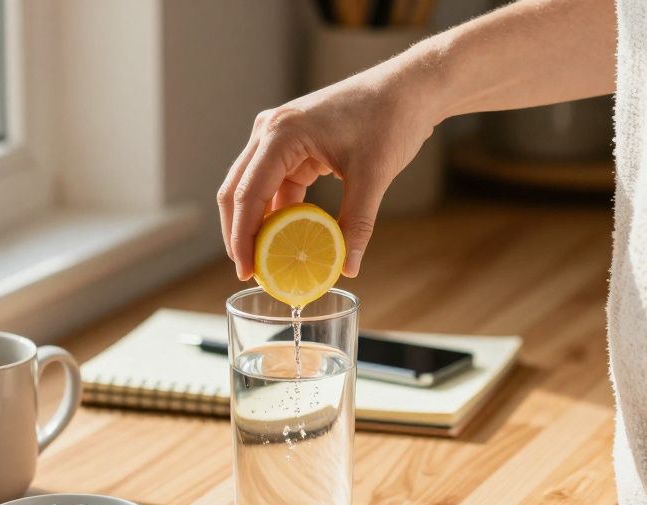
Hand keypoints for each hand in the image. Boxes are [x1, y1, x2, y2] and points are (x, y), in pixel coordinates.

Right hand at [217, 62, 437, 279]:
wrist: (408, 89)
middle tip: (249, 273)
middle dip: (240, 234)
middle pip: (237, 191)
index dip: (243, 237)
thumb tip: (348, 267)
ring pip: (252, 189)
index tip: (246, 271)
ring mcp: (278, 137)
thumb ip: (357, 224)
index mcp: (281, 133)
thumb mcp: (373, 175)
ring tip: (265, 262)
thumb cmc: (390, 118)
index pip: (247, 193)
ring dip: (257, 225)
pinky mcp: (293, 146)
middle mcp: (270, 131)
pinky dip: (278, 212)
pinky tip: (286, 239)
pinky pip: (275, 184)